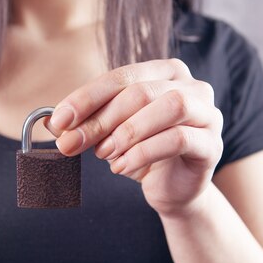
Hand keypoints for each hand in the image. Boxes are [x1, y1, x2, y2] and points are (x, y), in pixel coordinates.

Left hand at [44, 59, 223, 217]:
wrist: (173, 189)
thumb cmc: (142, 154)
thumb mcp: (108, 135)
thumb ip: (84, 124)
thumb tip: (51, 121)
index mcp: (164, 72)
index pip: (121, 76)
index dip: (87, 97)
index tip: (60, 120)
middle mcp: (190, 85)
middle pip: (141, 91)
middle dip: (101, 119)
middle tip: (73, 143)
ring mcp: (207, 113)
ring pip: (168, 107)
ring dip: (127, 132)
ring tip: (104, 154)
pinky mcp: (211, 144)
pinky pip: (179, 139)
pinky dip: (144, 153)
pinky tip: (122, 167)